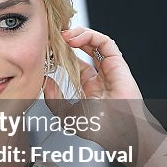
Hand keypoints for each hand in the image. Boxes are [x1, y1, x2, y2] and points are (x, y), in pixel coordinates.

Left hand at [43, 27, 149, 157]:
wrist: (119, 132)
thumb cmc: (100, 129)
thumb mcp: (66, 115)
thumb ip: (54, 99)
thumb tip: (47, 80)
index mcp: (89, 87)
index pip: (74, 62)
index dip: (61, 54)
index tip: (47, 51)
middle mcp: (99, 75)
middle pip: (84, 49)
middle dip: (69, 40)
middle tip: (53, 37)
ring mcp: (109, 68)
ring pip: (95, 42)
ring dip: (78, 34)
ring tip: (63, 35)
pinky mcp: (118, 63)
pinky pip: (105, 43)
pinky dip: (90, 36)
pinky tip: (75, 40)